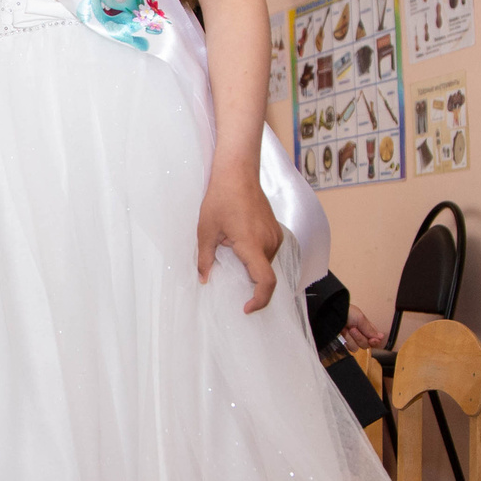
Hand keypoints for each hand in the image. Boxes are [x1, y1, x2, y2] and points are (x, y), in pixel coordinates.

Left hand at [196, 168, 282, 313]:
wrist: (238, 173)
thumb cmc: (221, 198)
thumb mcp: (206, 230)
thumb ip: (205, 259)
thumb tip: (203, 280)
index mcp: (253, 244)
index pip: (266, 281)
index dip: (259, 300)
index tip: (247, 308)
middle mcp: (269, 242)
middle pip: (263, 274)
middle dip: (248, 282)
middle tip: (228, 278)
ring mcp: (275, 235)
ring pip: (266, 263)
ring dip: (251, 267)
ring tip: (231, 254)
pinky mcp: (276, 230)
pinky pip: (268, 252)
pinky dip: (256, 257)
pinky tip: (239, 246)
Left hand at [342, 305, 386, 350]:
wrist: (329, 313)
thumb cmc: (344, 311)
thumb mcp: (360, 318)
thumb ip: (370, 329)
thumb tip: (381, 337)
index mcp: (365, 327)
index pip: (374, 339)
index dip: (375, 341)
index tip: (373, 339)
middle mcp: (358, 334)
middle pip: (366, 345)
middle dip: (360, 337)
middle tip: (353, 328)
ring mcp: (350, 339)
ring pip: (356, 348)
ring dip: (351, 338)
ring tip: (345, 329)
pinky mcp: (342, 344)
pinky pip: (347, 349)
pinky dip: (344, 341)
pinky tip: (341, 334)